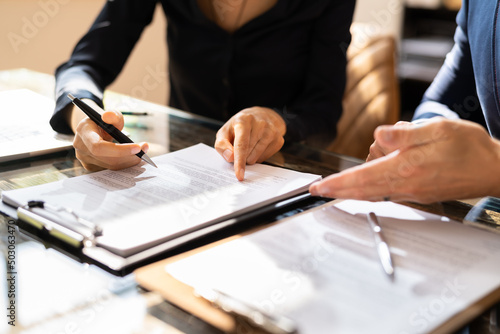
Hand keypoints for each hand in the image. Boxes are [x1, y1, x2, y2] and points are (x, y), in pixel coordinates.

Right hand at [70, 100, 147, 170]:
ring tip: (142, 152)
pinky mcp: (91, 167)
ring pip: (111, 166)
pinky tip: (133, 157)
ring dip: (130, 161)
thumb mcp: (110, 114)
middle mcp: (81, 148)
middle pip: (107, 159)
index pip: (99, 147)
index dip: (119, 150)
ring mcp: (85, 159)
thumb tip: (109, 116)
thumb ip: (113, 115)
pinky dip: (124, 164)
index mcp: (83, 132)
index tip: (138, 147)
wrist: (93, 129)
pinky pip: (111, 169)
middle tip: (145, 149)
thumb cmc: (104, 121)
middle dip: (129, 156)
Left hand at [215, 107, 285, 180]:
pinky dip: (258, 157)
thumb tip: (230, 157)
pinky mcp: (279, 140)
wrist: (260, 116)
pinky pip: (264, 159)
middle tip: (240, 146)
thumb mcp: (225, 132)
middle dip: (241, 156)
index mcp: (244, 120)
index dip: (239, 161)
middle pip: (248, 154)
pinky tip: (258, 146)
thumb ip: (221, 145)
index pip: (242, 145)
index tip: (239, 175)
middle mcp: (260, 124)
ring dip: (249, 157)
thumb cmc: (239, 126)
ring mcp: (272, 132)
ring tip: (249, 145)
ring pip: (256, 158)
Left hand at [309, 118, 499, 202]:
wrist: (493, 169)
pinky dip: (369, 189)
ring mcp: (411, 192)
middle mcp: (406, 184)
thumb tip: (378, 135)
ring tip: (349, 175)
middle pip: (362, 190)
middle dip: (336, 190)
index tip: (318, 188)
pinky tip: (365, 182)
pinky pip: (385, 192)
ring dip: (354, 186)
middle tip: (316, 191)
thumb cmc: (469, 147)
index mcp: (407, 167)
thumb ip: (405, 134)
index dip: (337, 183)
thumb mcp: (438, 129)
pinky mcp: (416, 194)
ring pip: (372, 191)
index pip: (362, 177)